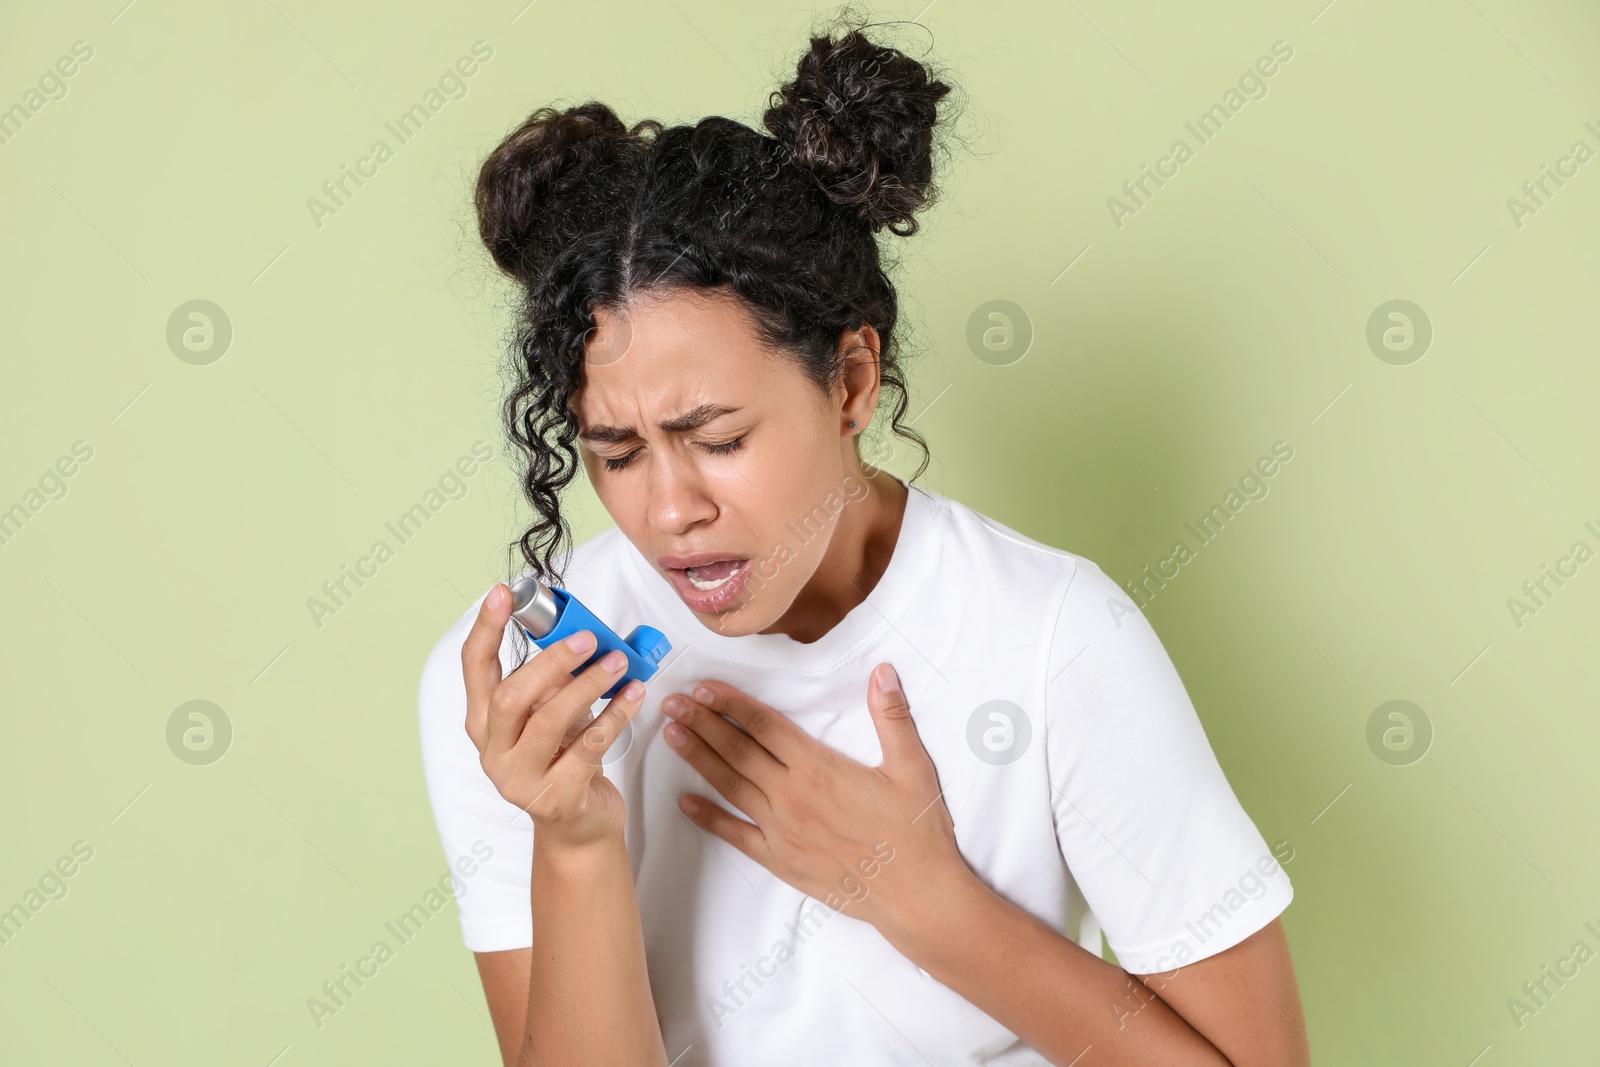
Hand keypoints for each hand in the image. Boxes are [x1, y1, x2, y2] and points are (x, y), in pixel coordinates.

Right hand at [462, 582, 646, 849]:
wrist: (577, 828)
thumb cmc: (563, 760)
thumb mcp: (550, 715)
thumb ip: (553, 681)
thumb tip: (578, 635)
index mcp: (484, 722)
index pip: (474, 667)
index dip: (487, 628)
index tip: (504, 594)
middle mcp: (493, 751)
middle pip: (511, 696)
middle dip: (551, 661)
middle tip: (587, 637)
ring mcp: (521, 779)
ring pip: (550, 721)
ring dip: (588, 685)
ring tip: (617, 663)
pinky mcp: (557, 797)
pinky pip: (590, 747)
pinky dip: (615, 716)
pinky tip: (634, 695)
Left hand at [659, 662, 974, 936]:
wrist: (915, 895)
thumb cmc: (916, 831)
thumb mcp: (912, 767)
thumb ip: (892, 716)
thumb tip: (882, 672)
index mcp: (819, 768)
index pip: (765, 726)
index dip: (732, 704)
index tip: (705, 687)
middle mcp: (792, 796)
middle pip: (737, 751)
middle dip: (702, 723)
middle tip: (671, 702)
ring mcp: (782, 830)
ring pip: (730, 786)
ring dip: (698, 758)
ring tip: (671, 735)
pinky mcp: (781, 860)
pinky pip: (735, 835)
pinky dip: (708, 818)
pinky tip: (685, 802)